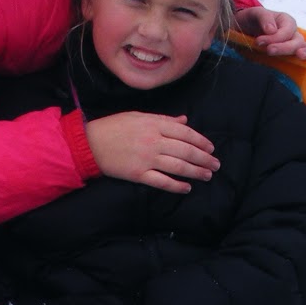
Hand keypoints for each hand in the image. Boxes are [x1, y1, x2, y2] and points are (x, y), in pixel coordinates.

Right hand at [85, 112, 218, 193]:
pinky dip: (175, 186)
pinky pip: (161, 181)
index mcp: (153, 124)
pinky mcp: (138, 174)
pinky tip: (186, 188)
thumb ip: (163, 119)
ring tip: (207, 176)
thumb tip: (184, 121)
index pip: (184, 132)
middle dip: (203, 158)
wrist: (89, 143)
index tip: (211, 148)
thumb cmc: (113, 127)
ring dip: (195, 172)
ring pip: (177, 166)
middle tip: (215, 165)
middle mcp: (153, 141)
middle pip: (185, 150)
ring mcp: (146, 158)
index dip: (200, 141)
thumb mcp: (138, 116)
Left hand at [235, 5, 305, 61]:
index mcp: (286, 21)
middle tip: (269, 50)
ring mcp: (292, 47)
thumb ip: (264, 18)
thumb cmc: (252, 21)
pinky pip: (302, 62)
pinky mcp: (289, 59)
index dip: (276, 37)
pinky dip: (305, 64)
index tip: (259, 41)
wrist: (243, 32)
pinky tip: (303, 69)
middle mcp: (292, 34)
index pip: (288, 30)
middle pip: (298, 41)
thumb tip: (272, 30)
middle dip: (285, 47)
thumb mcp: (255, 14)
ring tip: (300, 56)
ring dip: (304, 53)